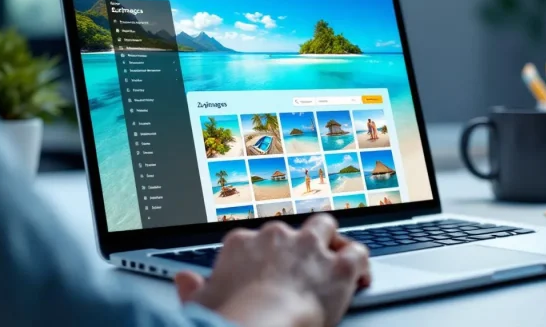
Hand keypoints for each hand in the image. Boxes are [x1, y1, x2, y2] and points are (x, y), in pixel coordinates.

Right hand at [176, 213, 370, 326]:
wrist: (261, 325)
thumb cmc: (231, 318)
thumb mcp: (202, 304)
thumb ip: (193, 288)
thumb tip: (184, 281)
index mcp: (241, 243)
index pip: (253, 239)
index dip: (262, 255)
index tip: (265, 270)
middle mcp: (276, 237)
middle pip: (291, 228)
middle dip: (297, 241)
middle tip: (301, 261)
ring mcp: (308, 247)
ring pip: (326, 228)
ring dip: (330, 243)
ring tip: (332, 260)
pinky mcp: (337, 265)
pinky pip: (357, 253)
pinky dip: (360, 264)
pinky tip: (360, 276)